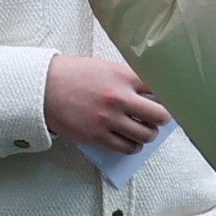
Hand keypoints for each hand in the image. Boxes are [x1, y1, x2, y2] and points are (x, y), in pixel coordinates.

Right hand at [42, 53, 171, 155]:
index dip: (169, 96)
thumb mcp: (105, 68)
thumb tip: (151, 95)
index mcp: (123, 76)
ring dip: (148, 134)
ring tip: (143, 131)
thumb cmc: (74, 76)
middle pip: (160, 115)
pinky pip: (126, 148)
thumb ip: (128, 79)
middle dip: (163, 118)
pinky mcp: (97, 136)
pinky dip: (133, 147)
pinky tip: (130, 141)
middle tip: (159, 118)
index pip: (160, 88)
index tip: (172, 101)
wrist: (44, 88)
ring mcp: (109, 119)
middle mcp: (120, 98)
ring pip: (146, 135)